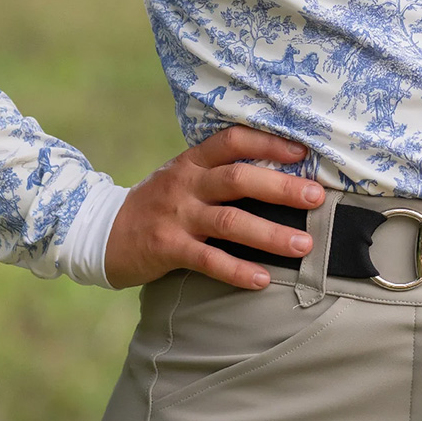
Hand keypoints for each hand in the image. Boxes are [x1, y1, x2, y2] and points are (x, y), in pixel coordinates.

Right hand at [103, 126, 325, 290]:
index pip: (233, 140)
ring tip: (304, 246)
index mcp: (193, 160)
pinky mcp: (168, 249)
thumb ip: (220, 171)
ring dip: (270, 234)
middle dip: (281, 188)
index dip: (268, 142)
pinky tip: (263, 280)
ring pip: (230, 221)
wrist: (104, 231)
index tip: (303, 152)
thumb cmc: (160, 201)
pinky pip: (209, 260)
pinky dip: (237, 270)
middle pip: (239, 179)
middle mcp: (187, 183)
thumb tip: (279, 170)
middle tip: (316, 197)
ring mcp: (177, 215)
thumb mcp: (185, 175)